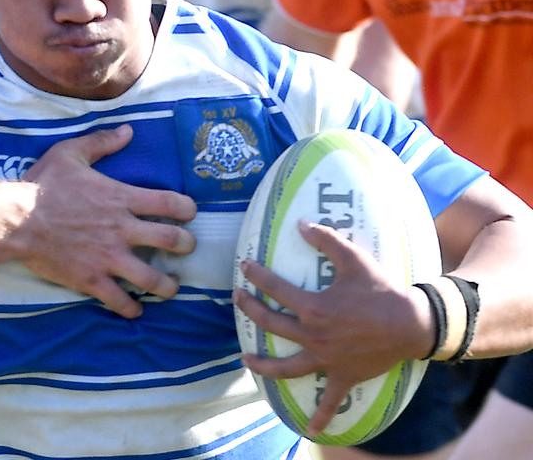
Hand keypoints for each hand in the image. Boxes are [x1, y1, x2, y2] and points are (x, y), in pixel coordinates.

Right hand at [18, 125, 196, 317]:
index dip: (187, 208)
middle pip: (172, 241)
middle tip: (186, 248)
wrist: (17, 220)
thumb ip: (101, 142)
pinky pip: (119, 300)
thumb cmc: (43, 185)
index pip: (170, 203)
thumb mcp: (70, 153)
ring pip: (152, 279)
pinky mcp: (91, 279)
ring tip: (171, 287)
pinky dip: (131, 307)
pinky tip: (135, 308)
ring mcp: (108, 258)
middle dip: (186, 245)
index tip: (189, 213)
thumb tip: (128, 130)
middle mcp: (122, 230)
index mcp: (120, 198)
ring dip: (167, 285)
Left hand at [233, 222, 433, 435]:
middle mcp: (314, 335)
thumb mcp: (354, 259)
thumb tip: (300, 223)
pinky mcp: (342, 375)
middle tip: (239, 299)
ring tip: (246, 358)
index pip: (275, 289)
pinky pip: (330, 401)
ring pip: (286, 366)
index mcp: (313, 308)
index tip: (244, 267)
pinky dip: (321, 416)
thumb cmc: (382, 290)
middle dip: (250, 309)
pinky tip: (311, 429)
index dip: (256, 275)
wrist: (413, 323)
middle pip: (271, 323)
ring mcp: (326, 359)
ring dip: (264, 364)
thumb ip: (327, 240)